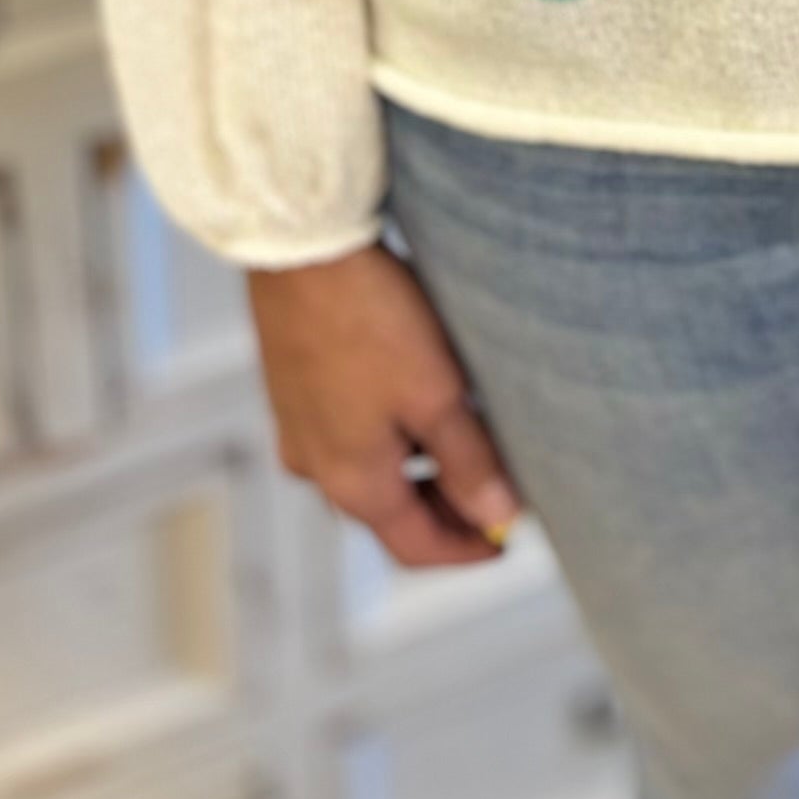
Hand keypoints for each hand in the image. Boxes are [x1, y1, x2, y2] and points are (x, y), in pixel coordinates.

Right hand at [245, 241, 526, 569]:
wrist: (302, 248)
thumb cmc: (368, 318)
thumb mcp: (435, 395)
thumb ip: (469, 462)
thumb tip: (497, 516)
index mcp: (351, 483)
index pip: (415, 547)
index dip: (466, 549)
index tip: (505, 541)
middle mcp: (316, 466)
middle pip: (390, 512)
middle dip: (444, 508)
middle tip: (495, 489)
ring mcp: (298, 426)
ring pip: (369, 469)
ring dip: (417, 468)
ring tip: (466, 437)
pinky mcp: (293, 387)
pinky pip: (347, 432)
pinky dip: (388, 435)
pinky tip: (416, 396)